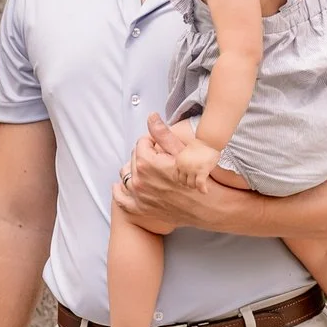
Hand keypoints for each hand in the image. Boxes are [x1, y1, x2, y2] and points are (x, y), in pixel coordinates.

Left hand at [116, 116, 218, 230]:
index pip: (141, 143)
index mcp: (146, 163)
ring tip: (145, 169)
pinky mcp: (141, 209)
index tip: (161, 145)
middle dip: (144, 155)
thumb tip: (151, 117)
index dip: (152, 141)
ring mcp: (138, 196)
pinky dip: (120, 192)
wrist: (208, 206)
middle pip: (134, 158)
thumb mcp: (182, 152)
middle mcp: (139, 180)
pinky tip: (119, 186)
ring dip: (134, 170)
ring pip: (126, 175)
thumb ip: (163, 133)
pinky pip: (122, 200)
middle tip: (159, 158)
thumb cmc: (198, 179)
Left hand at [172, 136, 221, 185]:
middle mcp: (183, 166)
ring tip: (201, 185)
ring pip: (191, 185)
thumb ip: (185, 162)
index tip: (187, 180)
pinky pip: (200, 185)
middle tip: (196, 182)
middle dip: (189, 183)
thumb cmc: (201, 146)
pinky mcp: (202, 171)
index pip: (175, 177)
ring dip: (196, 186)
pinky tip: (205, 191)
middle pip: (183, 182)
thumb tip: (186, 173)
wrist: (208, 140)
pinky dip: (202, 189)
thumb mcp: (186, 153)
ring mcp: (192, 169)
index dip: (181, 180)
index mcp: (178, 161)